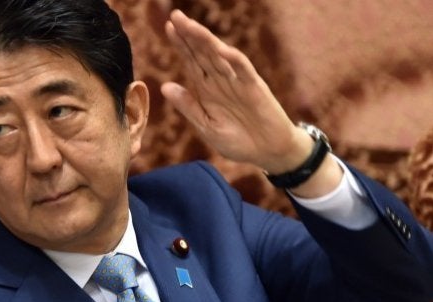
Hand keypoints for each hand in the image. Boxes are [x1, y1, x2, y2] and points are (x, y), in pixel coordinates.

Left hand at [161, 10, 310, 173]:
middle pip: (202, 53)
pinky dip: (233, 59)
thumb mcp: (206, 126)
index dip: (181, 44)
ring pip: (219, 56)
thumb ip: (188, 106)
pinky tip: (220, 49)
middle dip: (189, 35)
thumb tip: (164, 86)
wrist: (267, 153)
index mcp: (207, 89)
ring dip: (205, 40)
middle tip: (174, 16)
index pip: (192, 61)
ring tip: (190, 25)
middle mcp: (221, 81)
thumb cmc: (238, 141)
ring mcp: (238, 82)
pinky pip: (244, 70)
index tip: (168, 27)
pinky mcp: (255, 88)